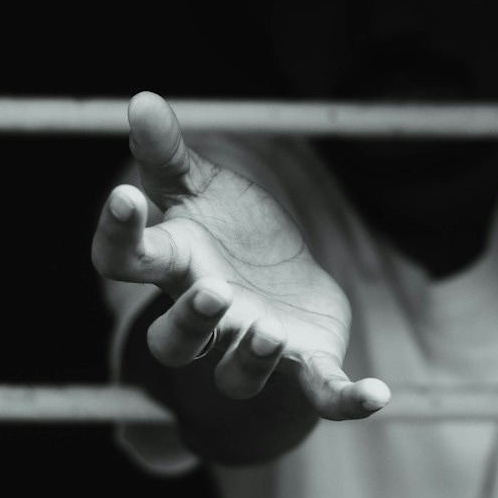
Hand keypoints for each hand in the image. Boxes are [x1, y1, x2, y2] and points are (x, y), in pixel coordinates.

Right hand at [91, 91, 389, 419]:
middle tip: (213, 291)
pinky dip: (347, 398)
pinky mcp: (305, 362)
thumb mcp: (200, 188)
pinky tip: (379, 393)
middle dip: (191, 322)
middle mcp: (208, 316)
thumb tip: (141, 98)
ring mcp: (254, 345)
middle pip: (176, 339)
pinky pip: (322, 390)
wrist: (279, 287)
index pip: (126, 260)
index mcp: (176, 266)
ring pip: (236, 373)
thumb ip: (170, 153)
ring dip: (250, 358)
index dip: (119, 233)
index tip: (125, 196)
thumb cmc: (227, 237)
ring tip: (267, 332)